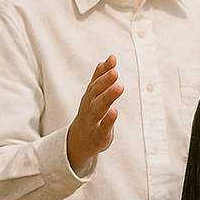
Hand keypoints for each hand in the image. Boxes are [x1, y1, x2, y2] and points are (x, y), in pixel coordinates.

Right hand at [66, 56, 123, 172]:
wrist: (80, 140)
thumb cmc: (91, 114)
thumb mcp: (94, 96)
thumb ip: (101, 78)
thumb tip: (108, 59)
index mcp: (90, 96)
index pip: (96, 81)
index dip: (104, 70)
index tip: (112, 59)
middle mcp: (90, 106)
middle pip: (97, 92)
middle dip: (105, 81)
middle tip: (115, 72)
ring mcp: (93, 120)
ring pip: (99, 107)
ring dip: (108, 97)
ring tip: (119, 87)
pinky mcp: (99, 134)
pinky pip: (103, 127)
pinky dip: (108, 120)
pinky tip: (114, 112)